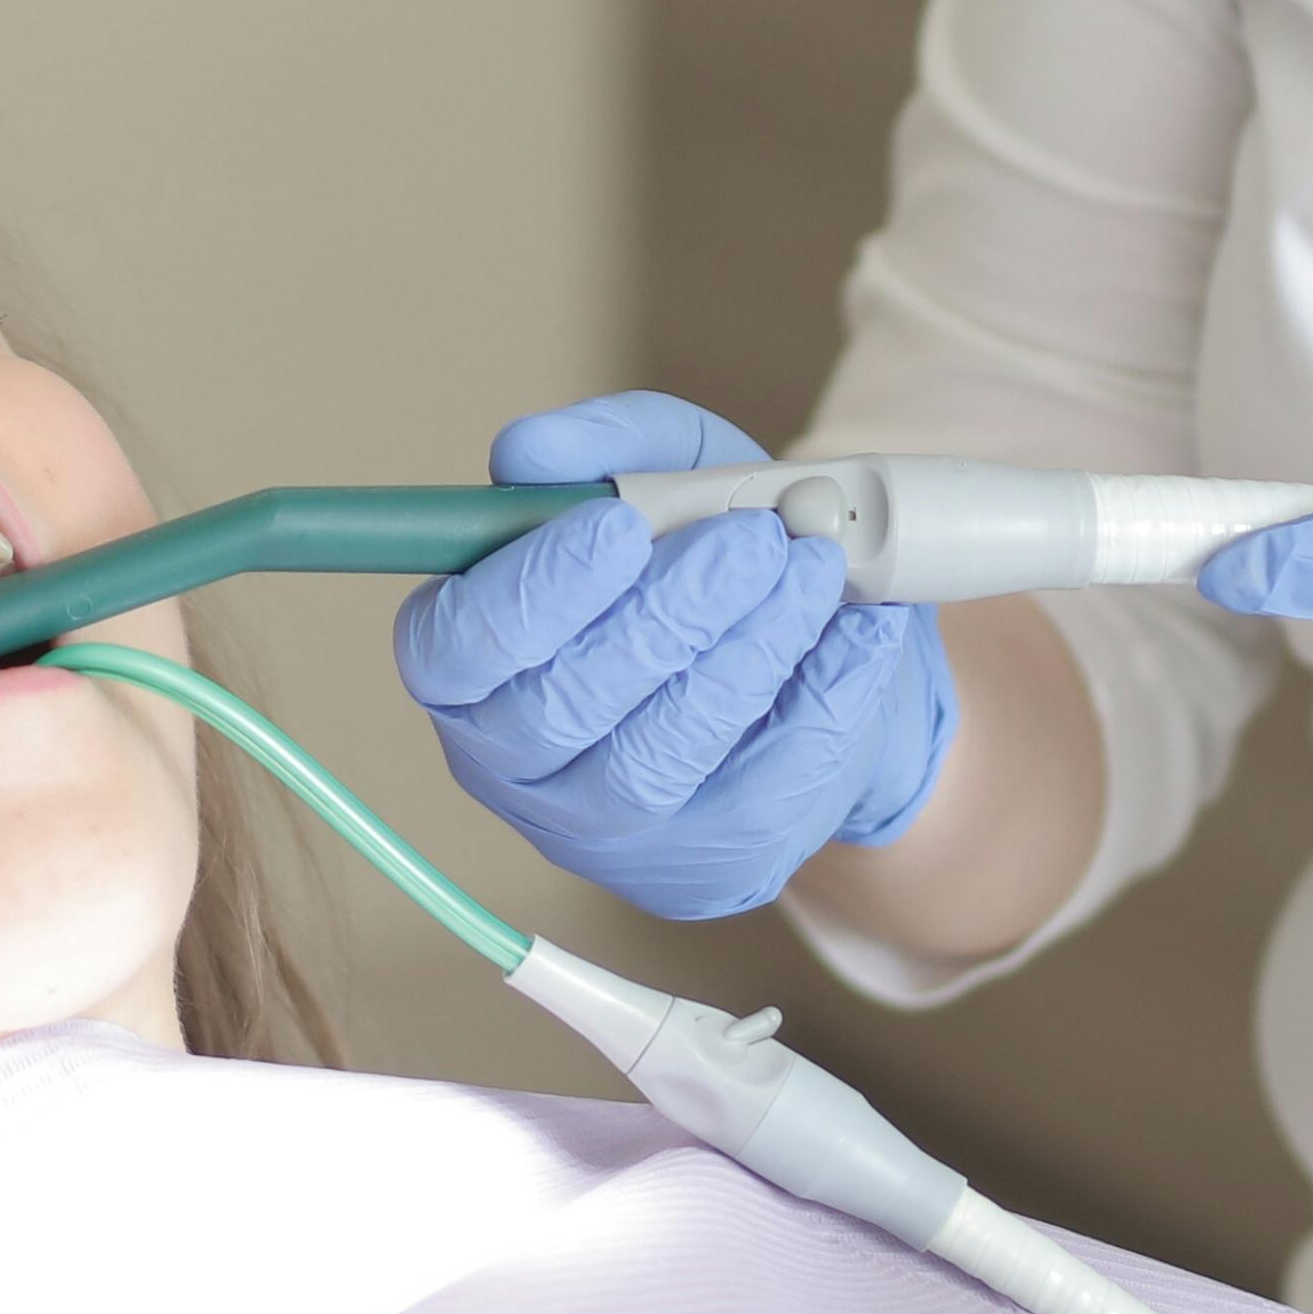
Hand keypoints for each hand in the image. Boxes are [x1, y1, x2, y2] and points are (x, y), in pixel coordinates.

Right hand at [391, 391, 958, 922]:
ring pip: (656, 755)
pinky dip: (821, 698)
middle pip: (559, 706)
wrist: (814, 674)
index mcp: (469, 665)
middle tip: (752, 541)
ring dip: (746, 652)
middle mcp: (515, 763)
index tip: (620, 528)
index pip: (453, 647)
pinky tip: (859, 632)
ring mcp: (607, 831)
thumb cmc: (707, 567)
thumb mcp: (674, 477)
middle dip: (666, 613)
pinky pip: (760, 789)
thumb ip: (608, 449)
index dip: (531, 591)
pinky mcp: (704, 865)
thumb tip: (529, 449)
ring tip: (813, 571)